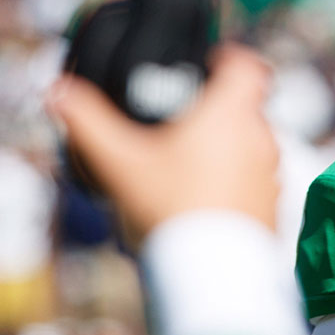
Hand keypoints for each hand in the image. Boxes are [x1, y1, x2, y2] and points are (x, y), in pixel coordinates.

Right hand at [47, 45, 279, 242]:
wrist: (211, 275)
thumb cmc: (168, 210)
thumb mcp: (119, 163)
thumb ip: (87, 121)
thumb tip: (59, 92)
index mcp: (231, 113)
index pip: (247, 65)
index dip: (228, 59)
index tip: (206, 66)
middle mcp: (261, 138)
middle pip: (246, 107)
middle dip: (217, 109)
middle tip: (181, 123)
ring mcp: (272, 174)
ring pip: (252, 145)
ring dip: (228, 147)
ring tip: (188, 165)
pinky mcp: (275, 206)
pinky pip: (257, 180)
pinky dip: (237, 181)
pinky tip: (205, 198)